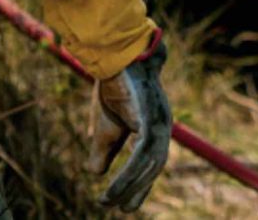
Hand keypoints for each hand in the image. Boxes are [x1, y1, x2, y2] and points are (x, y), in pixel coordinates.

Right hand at [88, 33, 171, 212]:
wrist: (112, 52)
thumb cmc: (111, 83)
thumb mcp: (105, 124)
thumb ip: (103, 149)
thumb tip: (95, 174)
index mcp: (153, 123)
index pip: (150, 159)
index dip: (139, 181)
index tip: (126, 202)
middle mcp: (162, 124)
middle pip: (153, 166)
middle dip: (138, 189)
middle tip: (122, 209)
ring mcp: (159, 122)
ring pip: (148, 165)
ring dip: (129, 186)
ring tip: (111, 202)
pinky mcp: (150, 120)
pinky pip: (141, 156)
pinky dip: (127, 175)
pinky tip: (113, 187)